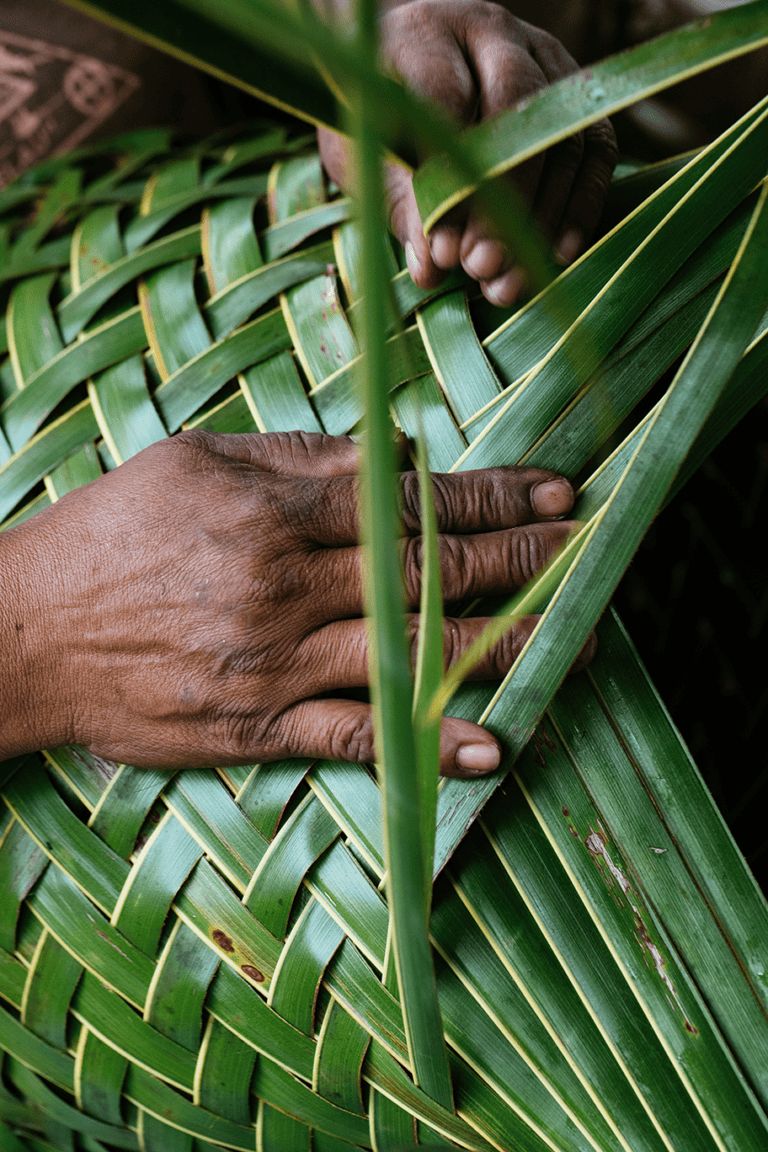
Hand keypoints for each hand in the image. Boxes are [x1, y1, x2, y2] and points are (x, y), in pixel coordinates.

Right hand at [0, 431, 588, 775]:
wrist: (27, 631)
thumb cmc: (113, 532)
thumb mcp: (196, 461)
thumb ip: (299, 456)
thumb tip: (395, 453)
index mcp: (271, 510)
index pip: (410, 500)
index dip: (492, 495)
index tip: (554, 491)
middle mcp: (283, 585)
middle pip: (428, 574)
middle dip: (523, 560)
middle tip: (590, 552)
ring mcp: (273, 662)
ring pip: (411, 652)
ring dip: (504, 644)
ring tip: (580, 639)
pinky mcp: (256, 725)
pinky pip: (355, 734)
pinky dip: (425, 740)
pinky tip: (490, 745)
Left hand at [318, 0, 616, 305]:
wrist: (405, 72)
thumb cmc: (377, 115)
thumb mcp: (367, 154)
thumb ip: (399, 204)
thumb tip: (434, 266)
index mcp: (423, 33)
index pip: (443, 95)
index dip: (447, 178)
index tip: (444, 247)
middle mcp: (491, 33)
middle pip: (516, 107)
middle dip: (503, 199)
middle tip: (483, 266)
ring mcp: (542, 57)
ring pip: (563, 132)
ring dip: (542, 216)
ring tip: (509, 282)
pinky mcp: (575, 90)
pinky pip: (596, 147)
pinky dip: (581, 205)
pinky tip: (560, 255)